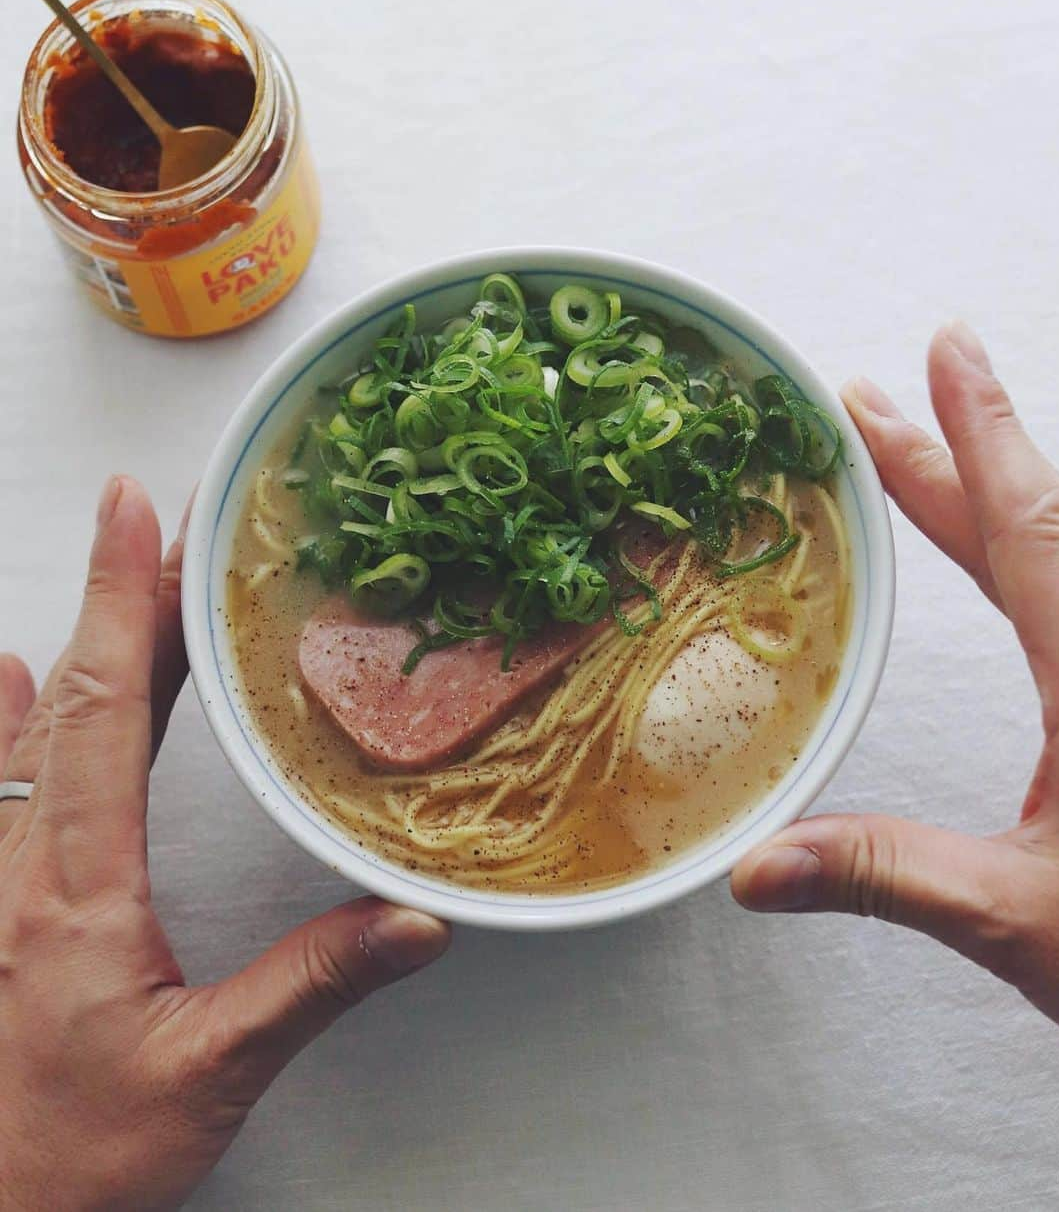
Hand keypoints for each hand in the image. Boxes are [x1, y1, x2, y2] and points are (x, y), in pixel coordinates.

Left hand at [0, 478, 449, 1211]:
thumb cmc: (73, 1158)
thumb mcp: (208, 1078)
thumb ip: (309, 989)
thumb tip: (411, 924)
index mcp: (75, 887)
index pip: (105, 707)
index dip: (125, 603)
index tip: (139, 518)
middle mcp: (22, 863)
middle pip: (78, 692)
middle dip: (121, 594)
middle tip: (161, 518)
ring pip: (35, 726)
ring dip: (84, 639)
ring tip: (121, 568)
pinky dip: (7, 710)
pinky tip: (8, 672)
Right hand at [732, 322, 1058, 1037]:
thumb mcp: (1022, 920)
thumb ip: (889, 873)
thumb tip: (756, 867)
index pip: (1030, 529)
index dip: (976, 436)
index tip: (942, 357)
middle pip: (1041, 524)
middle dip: (958, 453)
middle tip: (886, 396)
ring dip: (996, 497)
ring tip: (931, 459)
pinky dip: (1038, 553)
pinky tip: (1017, 559)